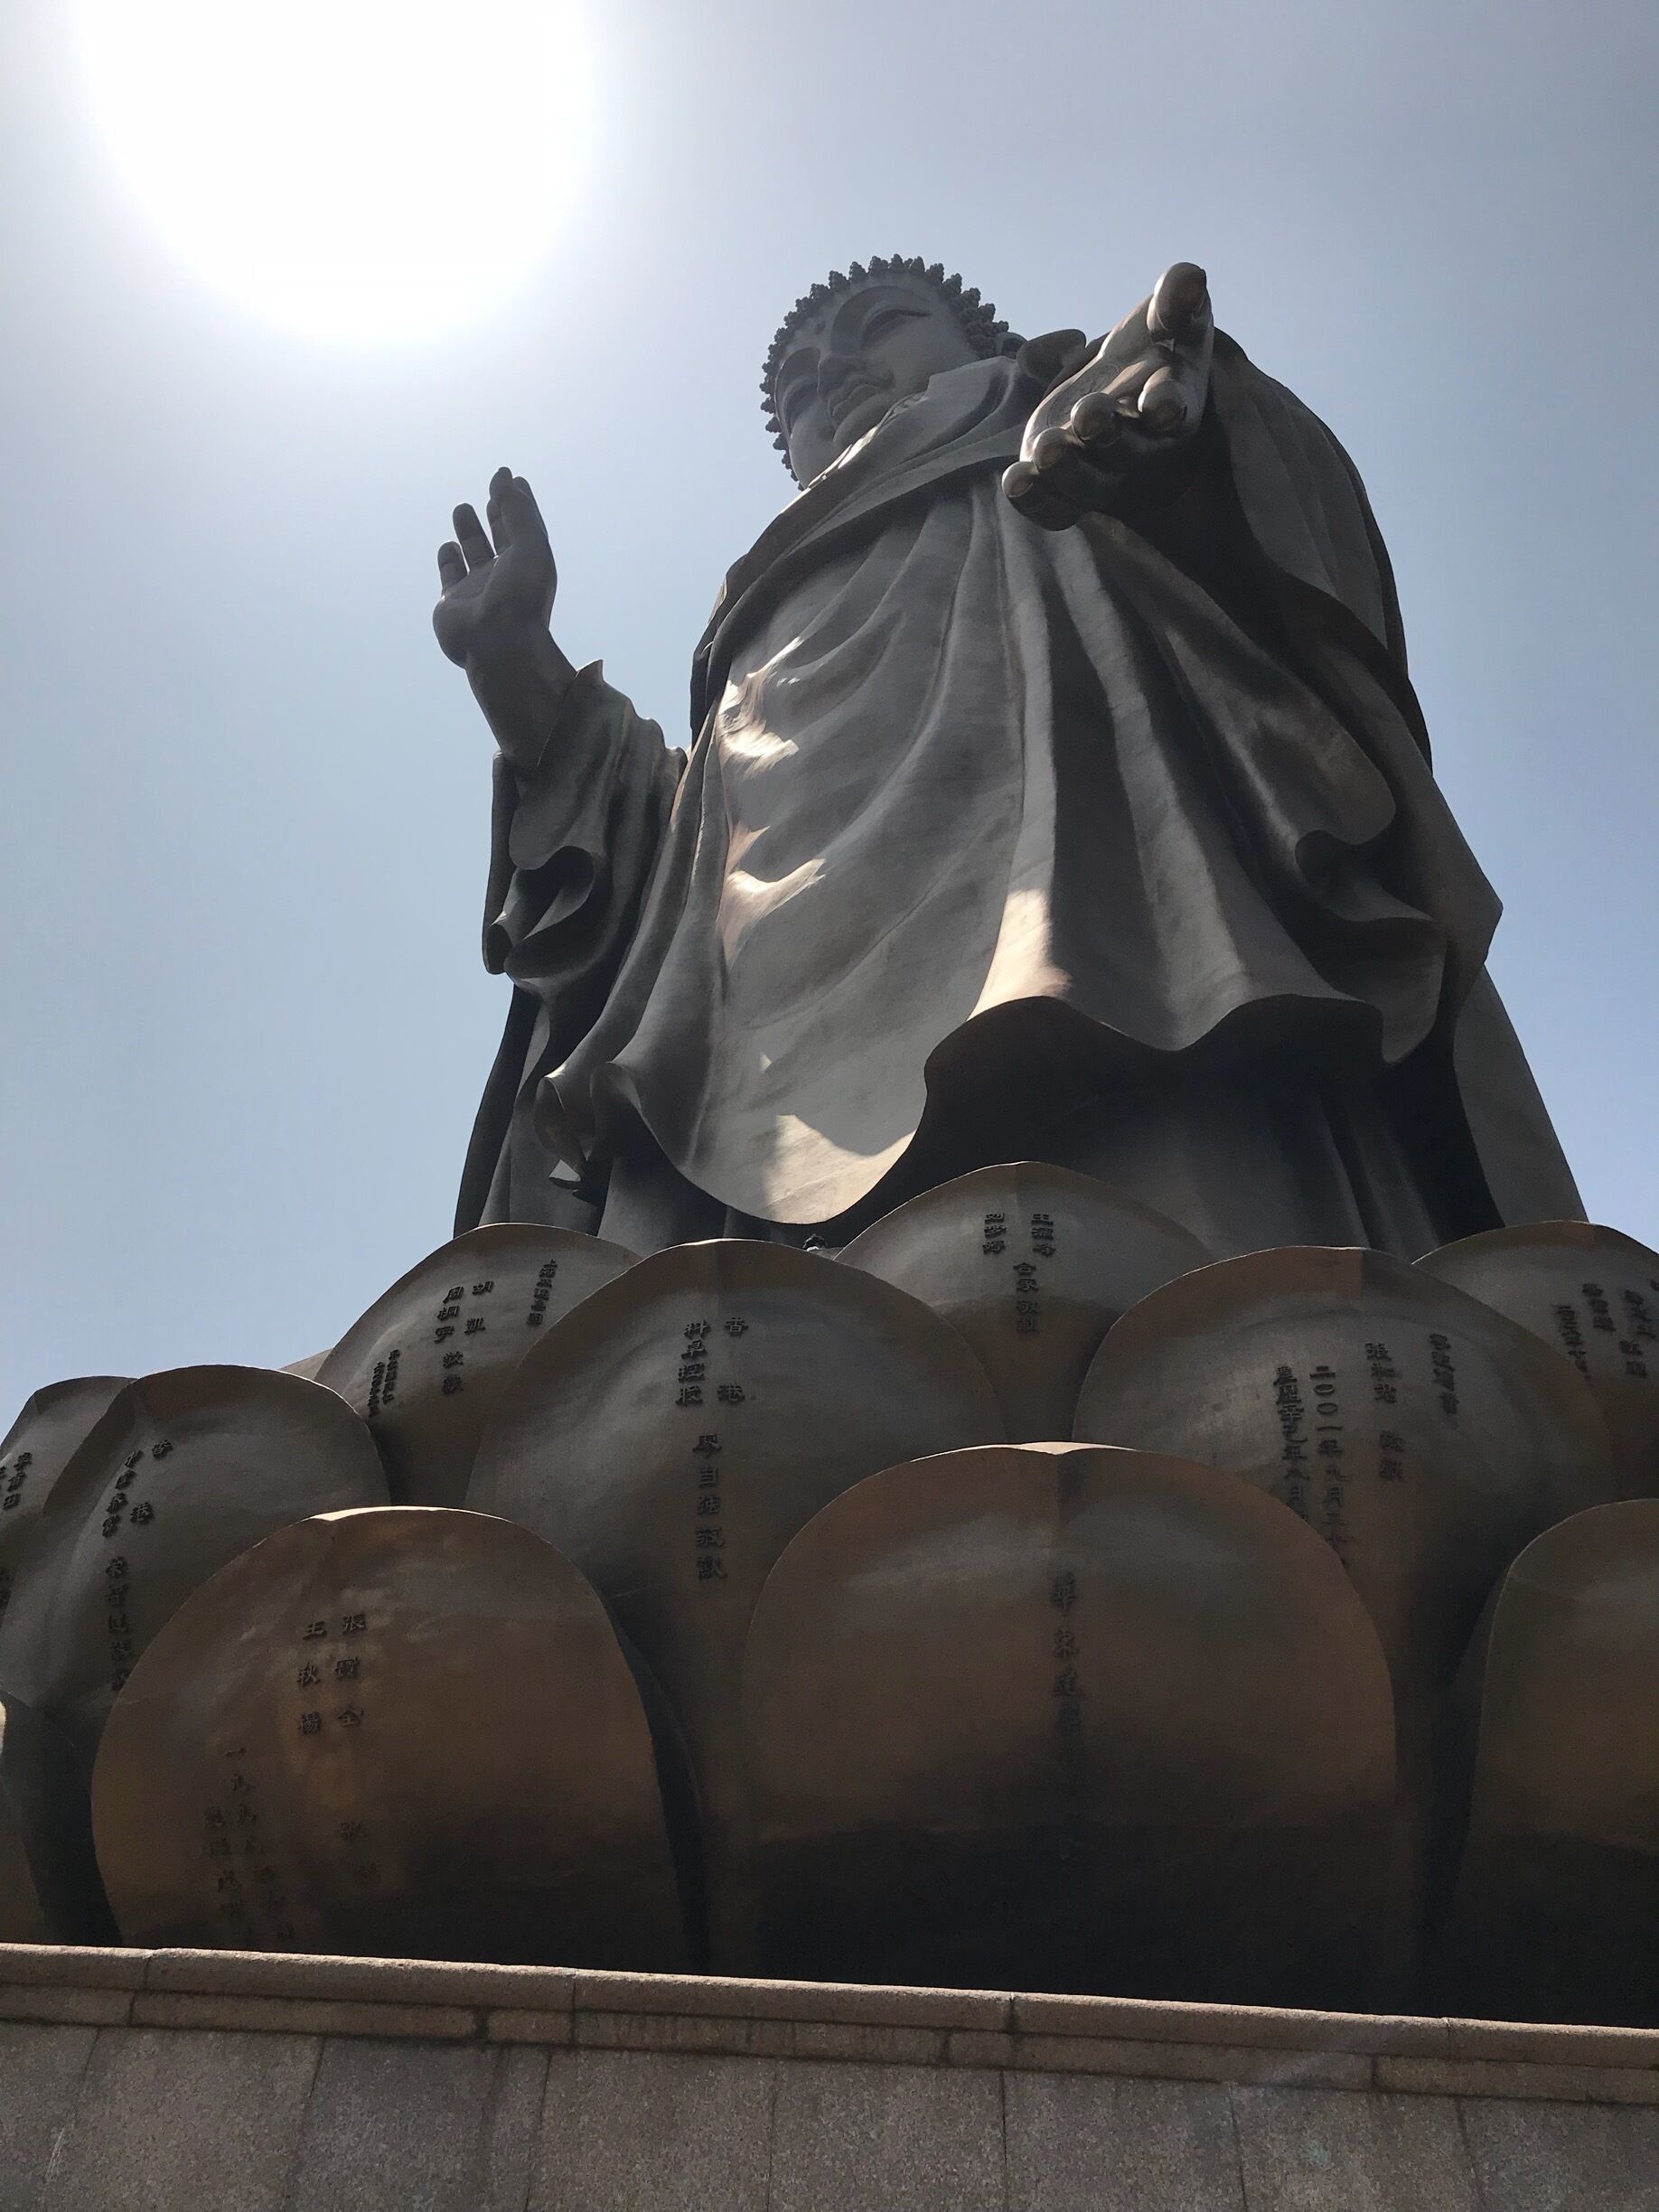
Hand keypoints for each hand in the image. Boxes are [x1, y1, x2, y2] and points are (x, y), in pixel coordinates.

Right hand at [433, 467, 557, 670]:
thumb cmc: (520, 596)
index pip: (525, 526)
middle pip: (501, 538)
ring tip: (463, 509)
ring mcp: (479, 589)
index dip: (518, 502)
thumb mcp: (530, 545)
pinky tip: (449, 547)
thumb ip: (517, 510)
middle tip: (493, 492)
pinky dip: (448, 557)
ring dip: (469, 530)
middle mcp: (505, 576)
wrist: (497, 642)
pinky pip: (450, 573)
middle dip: (497, 514)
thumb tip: (504, 477)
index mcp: (529, 564)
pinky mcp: (452, 602)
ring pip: (473, 552)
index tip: (510, 478)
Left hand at [1003, 263, 1213, 530]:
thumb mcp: (1168, 315)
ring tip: (1044, 450)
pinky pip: (1057, 508)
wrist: (1128, 382)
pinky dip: (1036, 500)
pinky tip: (1015, 481)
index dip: (1166, 404)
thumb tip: (1190, 277)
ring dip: (1066, 470)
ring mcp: (1103, 471)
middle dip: (1107, 435)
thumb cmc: (1154, 345)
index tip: (1159, 402)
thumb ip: (1176, 299)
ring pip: (1089, 484)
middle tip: (1087, 414)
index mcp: (1171, 401)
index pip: (1173, 408)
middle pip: (1127, 451)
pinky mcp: (1069, 485)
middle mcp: (1140, 445)